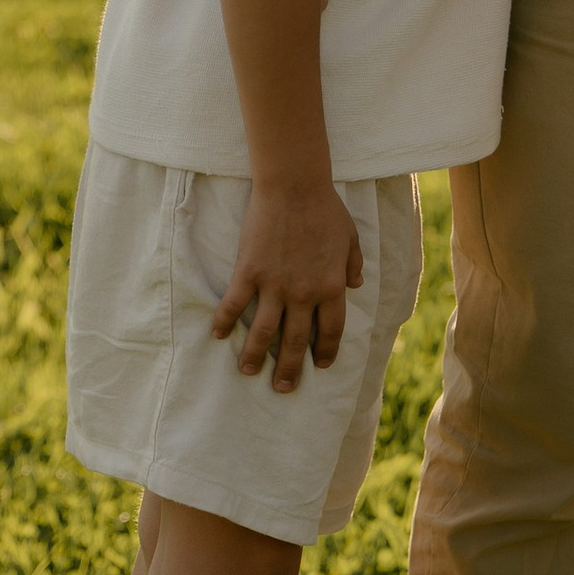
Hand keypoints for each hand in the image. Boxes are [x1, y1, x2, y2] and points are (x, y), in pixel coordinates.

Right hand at [212, 175, 364, 391]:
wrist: (295, 186)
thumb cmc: (325, 209)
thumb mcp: (351, 237)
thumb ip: (354, 264)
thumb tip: (356, 285)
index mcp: (332, 287)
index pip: (330, 331)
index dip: (325, 352)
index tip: (320, 366)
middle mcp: (304, 294)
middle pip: (296, 341)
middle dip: (290, 369)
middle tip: (283, 388)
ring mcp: (275, 285)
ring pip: (263, 332)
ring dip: (256, 356)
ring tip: (249, 373)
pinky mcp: (249, 272)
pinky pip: (234, 305)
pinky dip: (224, 322)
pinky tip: (217, 336)